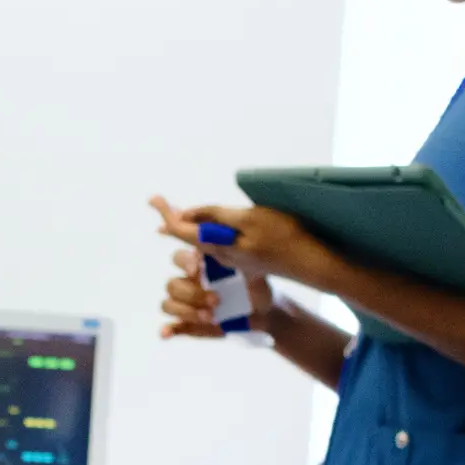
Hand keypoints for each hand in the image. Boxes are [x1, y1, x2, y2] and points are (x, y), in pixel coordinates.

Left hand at [148, 191, 331, 297]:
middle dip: (174, 219)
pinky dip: (206, 233)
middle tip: (158, 202)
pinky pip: (218, 245)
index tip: (153, 199)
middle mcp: (221, 255)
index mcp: (218, 245)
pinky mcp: (245, 258)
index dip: (167, 214)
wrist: (312, 265)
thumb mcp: (249, 220)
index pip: (183, 230)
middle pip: (189, 236)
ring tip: (175, 213)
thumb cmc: (284, 238)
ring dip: (188, 226)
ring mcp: (233, 259)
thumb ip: (217, 217)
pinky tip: (207, 228)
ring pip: (202, 241)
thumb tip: (187, 215)